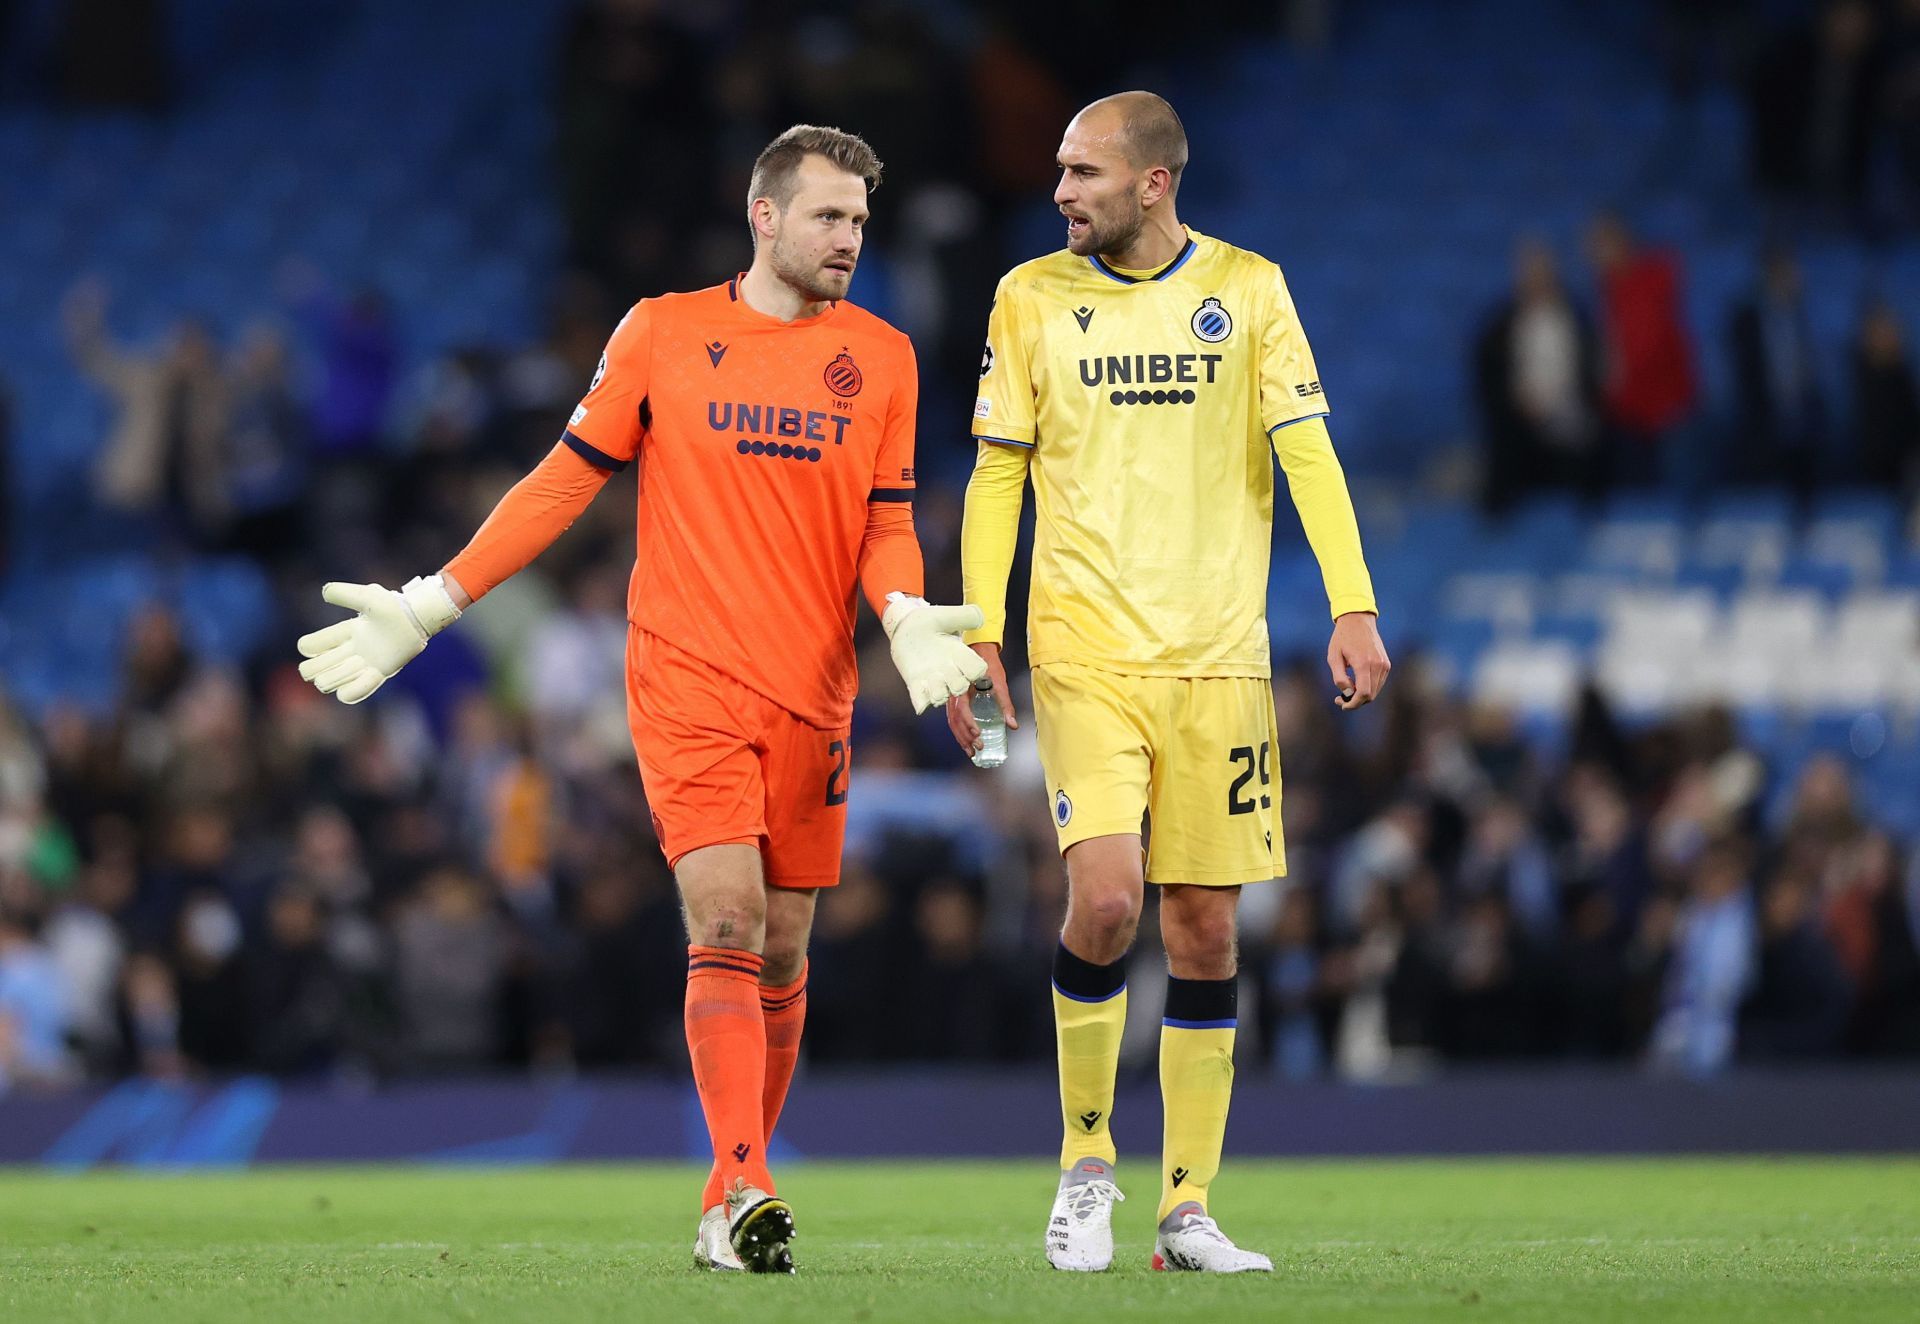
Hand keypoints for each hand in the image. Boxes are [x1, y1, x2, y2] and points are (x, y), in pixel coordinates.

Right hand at [296, 577, 460, 704]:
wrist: (418, 620)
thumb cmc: (394, 607)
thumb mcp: (367, 597)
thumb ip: (345, 594)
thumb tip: (324, 594)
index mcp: (344, 633)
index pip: (310, 646)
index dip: (311, 646)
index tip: (325, 642)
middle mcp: (349, 651)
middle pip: (312, 670)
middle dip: (316, 669)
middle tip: (337, 660)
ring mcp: (362, 665)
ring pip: (328, 683)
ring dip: (336, 677)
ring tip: (356, 664)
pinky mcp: (378, 674)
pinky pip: (352, 694)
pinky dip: (353, 690)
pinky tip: (366, 677)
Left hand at [882, 596, 989, 713]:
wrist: (906, 626)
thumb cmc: (929, 621)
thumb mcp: (948, 615)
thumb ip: (966, 615)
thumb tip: (981, 618)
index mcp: (960, 655)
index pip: (977, 670)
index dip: (975, 670)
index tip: (965, 660)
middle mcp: (949, 671)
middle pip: (960, 688)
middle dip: (956, 684)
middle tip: (946, 669)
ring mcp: (932, 679)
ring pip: (941, 697)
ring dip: (938, 694)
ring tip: (931, 679)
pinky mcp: (915, 684)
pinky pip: (920, 701)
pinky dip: (921, 702)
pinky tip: (920, 687)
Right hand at [946, 642, 1016, 753]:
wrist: (979, 651)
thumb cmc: (989, 665)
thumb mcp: (1000, 683)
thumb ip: (1005, 704)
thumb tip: (1013, 725)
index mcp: (962, 688)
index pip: (962, 710)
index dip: (969, 724)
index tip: (978, 735)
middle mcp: (953, 695)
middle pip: (955, 721)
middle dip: (965, 737)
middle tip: (977, 750)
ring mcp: (952, 698)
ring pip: (952, 722)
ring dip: (961, 738)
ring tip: (970, 752)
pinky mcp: (955, 702)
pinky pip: (953, 719)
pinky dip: (959, 732)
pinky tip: (965, 741)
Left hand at [1328, 611, 1389, 710]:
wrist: (1358, 620)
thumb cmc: (1342, 638)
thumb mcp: (1333, 657)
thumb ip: (1339, 677)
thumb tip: (1347, 693)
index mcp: (1364, 663)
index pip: (1364, 694)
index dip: (1353, 704)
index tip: (1342, 705)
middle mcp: (1378, 665)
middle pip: (1370, 695)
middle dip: (1356, 702)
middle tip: (1340, 698)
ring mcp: (1384, 664)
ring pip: (1375, 691)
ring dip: (1362, 695)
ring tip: (1347, 689)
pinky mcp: (1386, 664)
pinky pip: (1378, 683)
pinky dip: (1368, 687)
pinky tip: (1356, 682)